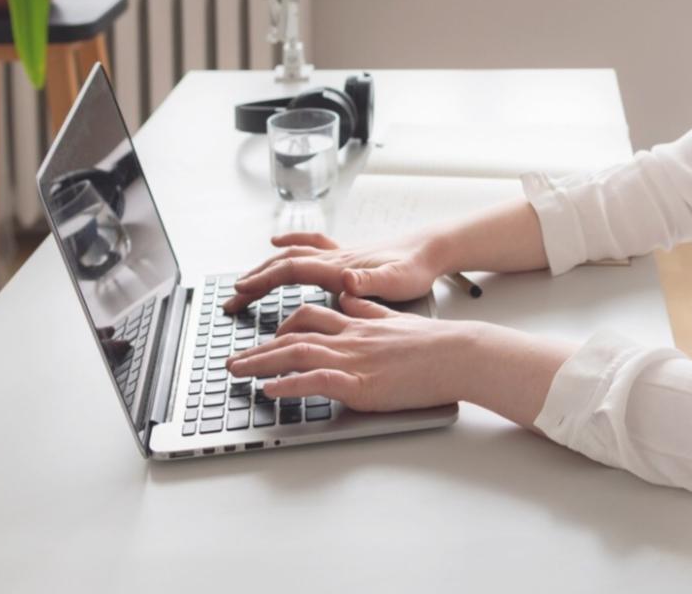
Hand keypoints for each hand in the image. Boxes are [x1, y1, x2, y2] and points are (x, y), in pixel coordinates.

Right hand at [221, 230, 447, 313]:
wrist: (432, 249)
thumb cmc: (416, 268)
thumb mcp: (397, 282)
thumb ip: (371, 282)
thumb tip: (348, 281)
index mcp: (340, 267)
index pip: (291, 271)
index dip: (262, 282)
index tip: (239, 294)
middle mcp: (335, 257)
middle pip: (284, 264)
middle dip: (254, 281)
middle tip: (231, 299)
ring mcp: (340, 254)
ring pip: (293, 255)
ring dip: (266, 266)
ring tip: (245, 280)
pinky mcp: (348, 255)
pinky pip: (312, 245)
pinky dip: (291, 243)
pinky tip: (280, 242)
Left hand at [225, 296, 471, 411]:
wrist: (459, 353)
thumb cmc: (435, 343)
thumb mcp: (397, 320)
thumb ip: (370, 311)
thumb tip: (351, 300)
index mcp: (358, 325)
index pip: (310, 317)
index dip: (284, 326)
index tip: (268, 338)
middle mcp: (349, 338)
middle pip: (292, 335)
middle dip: (258, 349)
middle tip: (232, 362)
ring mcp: (353, 360)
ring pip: (295, 354)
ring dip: (260, 363)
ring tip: (236, 372)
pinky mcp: (360, 383)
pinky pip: (316, 381)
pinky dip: (289, 385)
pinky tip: (270, 391)